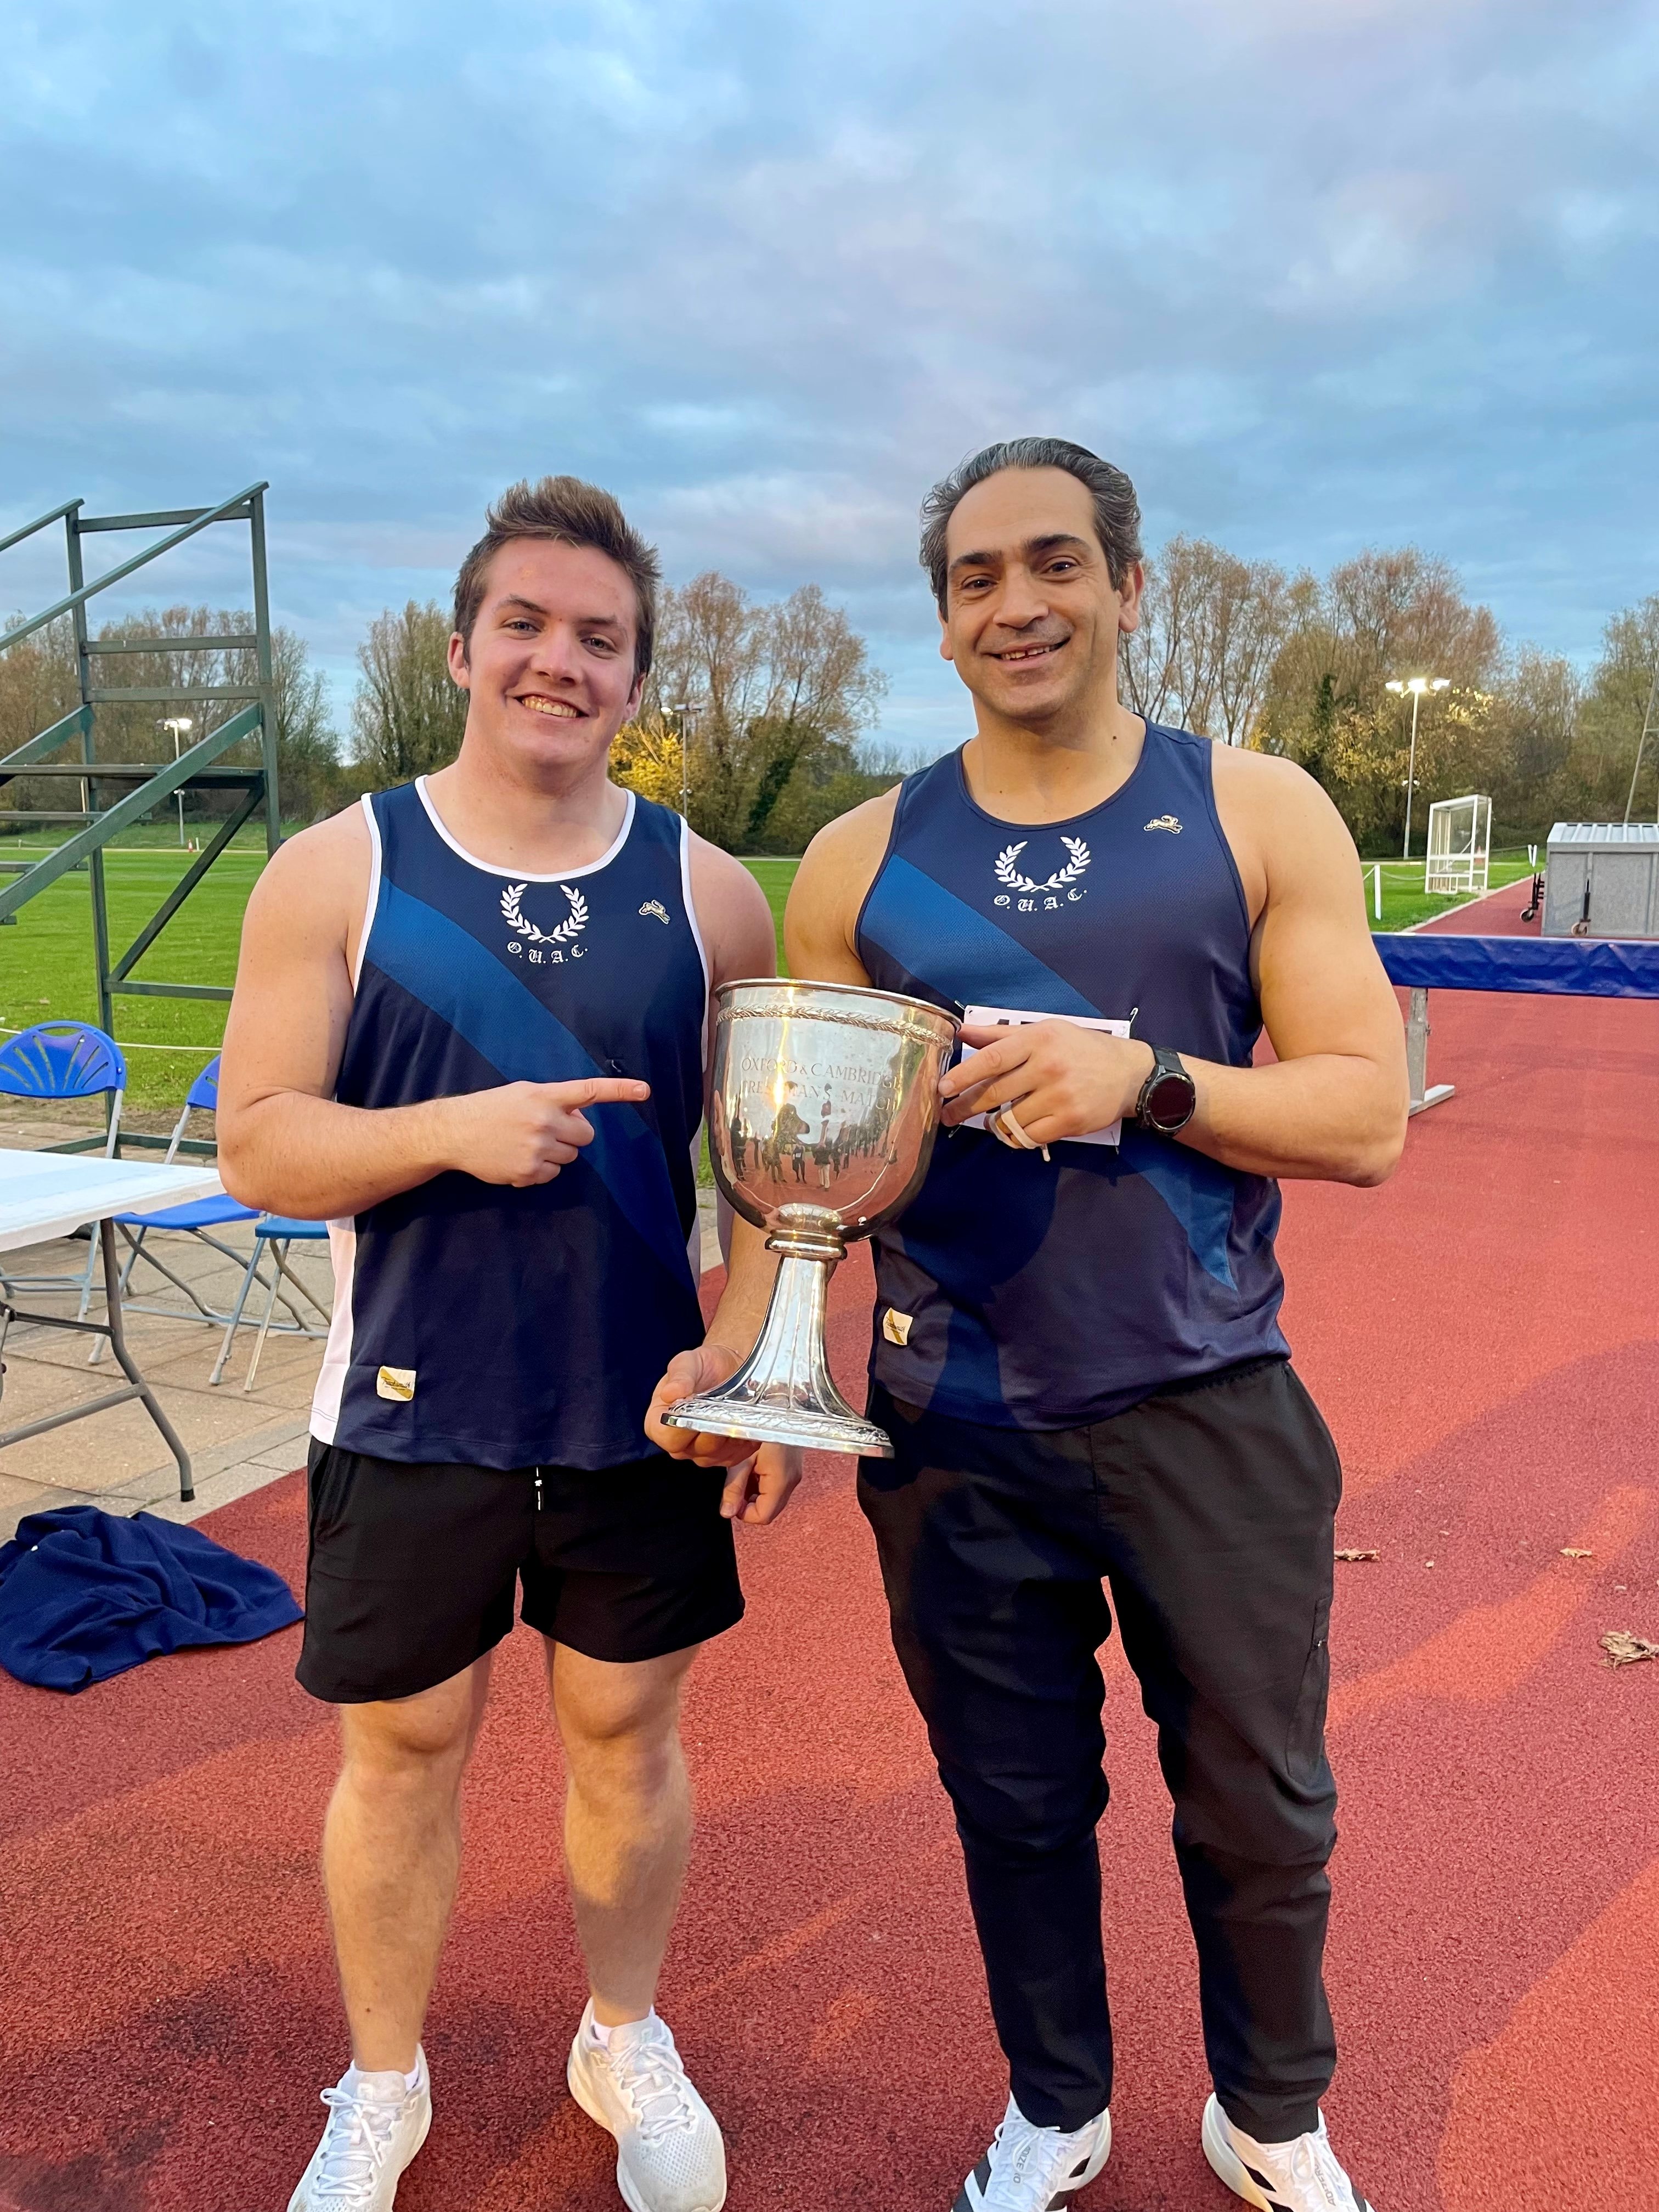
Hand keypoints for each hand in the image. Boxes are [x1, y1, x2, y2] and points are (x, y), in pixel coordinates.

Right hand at [439, 1076, 650, 1186]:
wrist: (454, 1132)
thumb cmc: (490, 1109)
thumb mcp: (522, 1093)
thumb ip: (553, 1101)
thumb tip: (579, 1116)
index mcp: (544, 1096)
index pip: (588, 1091)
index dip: (619, 1090)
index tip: (644, 1090)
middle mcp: (544, 1120)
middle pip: (586, 1136)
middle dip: (574, 1135)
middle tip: (549, 1130)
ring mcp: (537, 1148)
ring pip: (571, 1157)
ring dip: (556, 1152)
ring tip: (527, 1143)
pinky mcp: (528, 1172)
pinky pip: (553, 1174)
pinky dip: (540, 1169)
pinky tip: (518, 1158)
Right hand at [645, 1342, 756, 1467]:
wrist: (729, 1366)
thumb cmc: (703, 1366)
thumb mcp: (687, 1363)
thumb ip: (679, 1377)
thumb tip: (670, 1393)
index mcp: (659, 1423)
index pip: (667, 1438)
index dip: (682, 1429)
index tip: (698, 1411)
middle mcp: (679, 1443)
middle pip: (695, 1449)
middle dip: (713, 1429)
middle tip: (726, 1409)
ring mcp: (702, 1453)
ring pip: (718, 1454)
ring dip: (730, 1433)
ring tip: (738, 1412)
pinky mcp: (726, 1456)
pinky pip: (736, 1455)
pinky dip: (743, 1440)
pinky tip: (747, 1420)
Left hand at [940, 1022, 1155, 1149]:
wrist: (1129, 1072)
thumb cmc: (1082, 1049)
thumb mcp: (1045, 1031)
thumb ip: (1001, 1035)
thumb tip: (962, 1031)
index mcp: (1038, 1040)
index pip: (992, 1058)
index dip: (963, 1075)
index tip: (941, 1087)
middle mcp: (1048, 1067)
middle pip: (994, 1093)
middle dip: (964, 1107)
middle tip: (946, 1115)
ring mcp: (1059, 1096)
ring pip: (1010, 1119)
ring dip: (994, 1124)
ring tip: (990, 1121)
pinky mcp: (1070, 1120)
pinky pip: (1029, 1136)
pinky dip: (1016, 1137)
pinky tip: (1013, 1131)